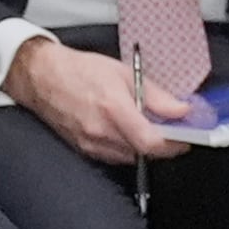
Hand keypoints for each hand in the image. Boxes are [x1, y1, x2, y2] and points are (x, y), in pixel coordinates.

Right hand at [1, 37, 188, 166]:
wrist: (41, 78)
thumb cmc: (79, 70)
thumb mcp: (123, 72)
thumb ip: (155, 95)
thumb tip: (181, 111)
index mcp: (113, 108)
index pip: (151, 142)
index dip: (175, 144)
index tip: (187, 136)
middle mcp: (101, 132)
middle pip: (145, 153)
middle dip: (164, 144)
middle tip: (172, 129)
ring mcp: (91, 145)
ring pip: (132, 157)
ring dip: (145, 146)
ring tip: (146, 125)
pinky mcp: (85, 151)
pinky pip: (116, 157)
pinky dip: (128, 147)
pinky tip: (127, 130)